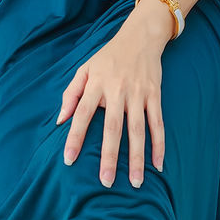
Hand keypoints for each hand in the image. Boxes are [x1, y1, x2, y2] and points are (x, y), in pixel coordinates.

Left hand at [56, 16, 165, 186]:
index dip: (74, 137)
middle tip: (106, 182)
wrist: (140, 37)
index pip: (82, 113)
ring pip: (137, 129)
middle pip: (112, 127)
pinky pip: (157, 123)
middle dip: (109, 156)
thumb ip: (71, 94)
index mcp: (96, 84)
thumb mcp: (85, 68)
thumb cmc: (108, 57)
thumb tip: (59, 121)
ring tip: (136, 182)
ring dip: (137, 157)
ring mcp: (138, 93)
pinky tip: (158, 164)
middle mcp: (117, 90)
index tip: (69, 160)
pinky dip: (159, 144)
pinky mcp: (154, 94)